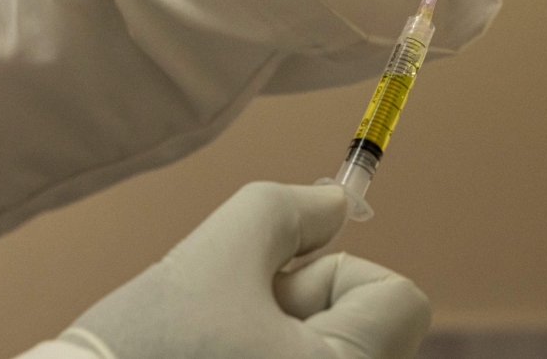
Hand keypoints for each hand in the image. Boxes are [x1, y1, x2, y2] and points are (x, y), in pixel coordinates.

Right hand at [60, 183, 430, 358]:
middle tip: (239, 320)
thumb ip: (294, 207)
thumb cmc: (144, 343)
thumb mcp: (222, 247)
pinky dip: (276, 357)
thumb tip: (338, 204)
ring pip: (337, 352)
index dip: (339, 277)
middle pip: (373, 330)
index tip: (277, 288)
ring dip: (289, 335)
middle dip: (311, 308)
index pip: (401, 300)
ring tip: (221, 345)